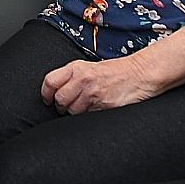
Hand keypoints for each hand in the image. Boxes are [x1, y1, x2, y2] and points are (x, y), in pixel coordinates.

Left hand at [40, 56, 157, 114]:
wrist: (139, 74)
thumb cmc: (114, 71)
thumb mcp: (89, 67)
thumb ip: (72, 76)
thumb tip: (55, 90)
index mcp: (77, 68)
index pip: (50, 82)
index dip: (45, 94)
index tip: (47, 99)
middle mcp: (83, 80)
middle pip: (60, 99)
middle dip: (60, 107)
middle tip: (66, 107)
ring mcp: (94, 94)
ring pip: (72, 111)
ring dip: (74, 112)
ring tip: (83, 107)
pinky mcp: (104, 106)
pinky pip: (87, 116)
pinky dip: (88, 116)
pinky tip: (94, 109)